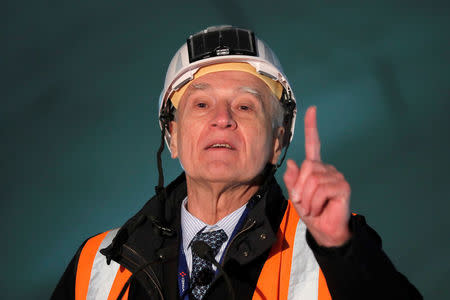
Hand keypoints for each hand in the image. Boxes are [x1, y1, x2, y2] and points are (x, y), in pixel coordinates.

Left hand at [283, 106, 350, 246]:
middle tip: (302, 202)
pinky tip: (320, 208)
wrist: (324, 230)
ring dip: (307, 198)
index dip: (312, 127)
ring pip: (312, 179)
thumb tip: (292, 163)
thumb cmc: (311, 212)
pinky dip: (314, 202)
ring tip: (312, 207)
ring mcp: (336, 176)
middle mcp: (327, 169)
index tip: (312, 110)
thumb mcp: (296, 196)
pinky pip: (321, 189)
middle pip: (307, 167)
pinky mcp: (342, 186)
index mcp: (315, 168)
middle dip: (299, 188)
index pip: (314, 144)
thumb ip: (292, 180)